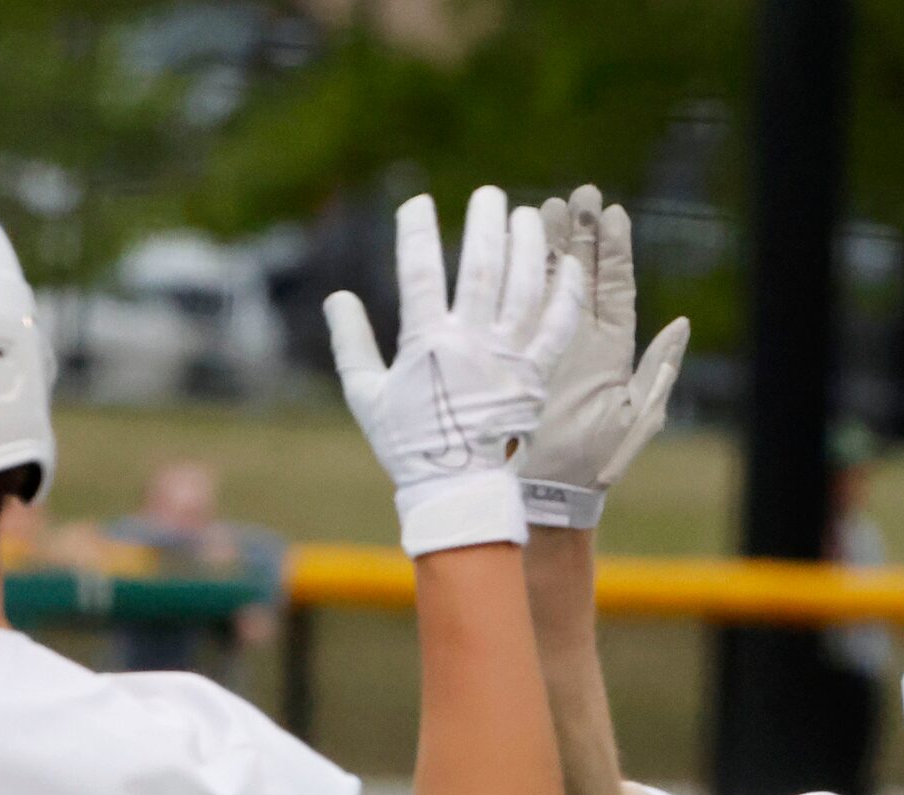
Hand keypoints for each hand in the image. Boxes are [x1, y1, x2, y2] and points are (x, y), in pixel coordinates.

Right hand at [323, 186, 586, 556]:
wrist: (457, 491)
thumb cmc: (409, 445)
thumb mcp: (367, 397)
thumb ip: (351, 345)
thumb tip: (337, 298)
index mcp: (426, 345)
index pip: (419, 272)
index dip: (416, 232)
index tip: (417, 203)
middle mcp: (470, 344)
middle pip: (481, 267)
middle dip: (484, 223)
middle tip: (488, 195)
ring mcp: (507, 358)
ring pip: (523, 287)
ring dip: (526, 245)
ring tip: (525, 215)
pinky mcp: (536, 375)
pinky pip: (556, 327)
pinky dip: (563, 293)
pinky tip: (566, 265)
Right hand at [516, 185, 690, 530]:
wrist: (545, 494)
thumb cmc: (593, 464)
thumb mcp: (634, 419)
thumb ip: (657, 373)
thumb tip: (682, 324)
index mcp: (611, 352)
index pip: (615, 289)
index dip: (614, 251)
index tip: (613, 213)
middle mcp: (578, 341)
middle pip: (580, 275)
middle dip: (579, 234)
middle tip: (578, 195)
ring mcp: (543, 345)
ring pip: (545, 285)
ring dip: (545, 246)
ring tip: (544, 207)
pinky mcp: (514, 356)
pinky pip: (515, 311)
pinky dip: (513, 279)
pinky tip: (509, 248)